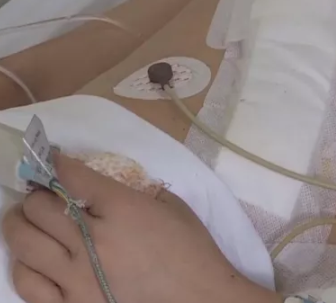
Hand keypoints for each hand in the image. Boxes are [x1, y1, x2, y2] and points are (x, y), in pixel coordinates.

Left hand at [2, 155, 278, 302]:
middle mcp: (94, 240)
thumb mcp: (173, 208)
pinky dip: (25, 264)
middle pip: (39, 206)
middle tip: (44, 194)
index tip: (51, 158)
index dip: (56, 162)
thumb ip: (137, 193)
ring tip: (28, 221)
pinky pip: (28, 281)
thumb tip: (105, 187)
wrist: (202, 300)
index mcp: (123, 209)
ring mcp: (78, 276)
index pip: (72, 176)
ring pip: (24, 240)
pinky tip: (34, 258)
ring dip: (21, 223)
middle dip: (38, 193)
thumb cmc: (194, 252)